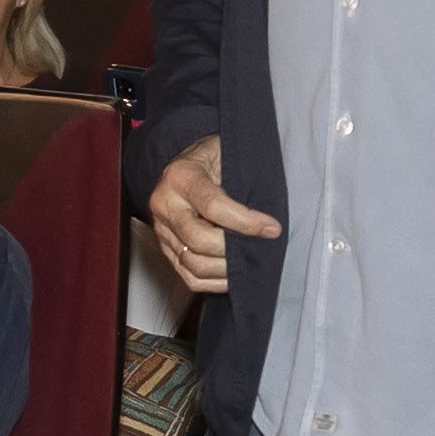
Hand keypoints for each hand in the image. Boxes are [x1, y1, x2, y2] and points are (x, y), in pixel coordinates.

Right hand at [148, 135, 280, 296]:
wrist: (185, 166)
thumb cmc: (211, 157)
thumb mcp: (225, 153)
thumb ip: (241, 180)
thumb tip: (267, 218)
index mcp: (181, 176)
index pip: (213, 205)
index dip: (246, 222)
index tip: (272, 228)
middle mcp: (165, 203)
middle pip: (198, 240)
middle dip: (233, 250)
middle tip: (259, 248)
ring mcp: (162, 229)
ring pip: (192, 263)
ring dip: (225, 269)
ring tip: (248, 261)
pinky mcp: (165, 248)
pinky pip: (187, 276)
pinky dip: (213, 282)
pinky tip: (233, 275)